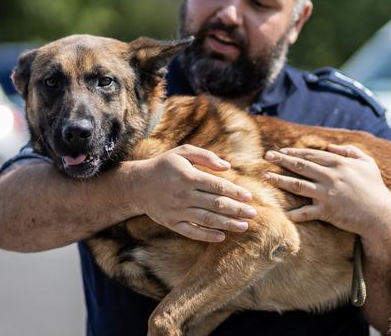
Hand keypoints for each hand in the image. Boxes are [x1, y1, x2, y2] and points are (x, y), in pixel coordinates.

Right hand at [134, 145, 256, 241]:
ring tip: (244, 226)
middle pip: (216, 204)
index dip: (235, 192)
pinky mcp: (172, 222)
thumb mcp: (183, 152)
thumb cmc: (164, 165)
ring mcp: (177, 211)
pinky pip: (191, 231)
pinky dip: (206, 235)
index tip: (249, 197)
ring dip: (227, 224)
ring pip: (207, 219)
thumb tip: (227, 167)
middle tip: (254, 214)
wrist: (137, 185)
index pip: (217, 186)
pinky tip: (221, 237)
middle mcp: (184, 195)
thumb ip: (206, 156)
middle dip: (237, 210)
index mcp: (188, 177)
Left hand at [264, 144, 390, 237]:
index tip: (280, 151)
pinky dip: (294, 212)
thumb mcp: (367, 163)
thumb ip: (349, 150)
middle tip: (266, 156)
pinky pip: (306, 212)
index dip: (294, 152)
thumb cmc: (375, 187)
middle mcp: (331, 177)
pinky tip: (281, 211)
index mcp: (339, 163)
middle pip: (301, 166)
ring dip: (279, 180)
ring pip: (298, 185)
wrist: (382, 215)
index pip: (311, 155)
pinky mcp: (327, 212)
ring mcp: (328, 194)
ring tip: (265, 177)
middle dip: (281, 160)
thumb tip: (330, 146)